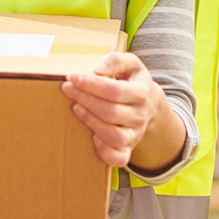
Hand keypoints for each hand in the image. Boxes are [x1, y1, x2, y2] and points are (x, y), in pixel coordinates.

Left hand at [62, 53, 180, 171]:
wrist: (150, 104)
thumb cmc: (132, 81)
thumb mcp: (131, 64)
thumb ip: (116, 61)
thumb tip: (98, 70)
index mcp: (142, 92)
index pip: (116, 91)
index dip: (92, 85)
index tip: (72, 77)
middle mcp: (140, 115)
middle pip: (112, 113)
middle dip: (86, 100)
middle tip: (67, 89)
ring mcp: (135, 133)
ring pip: (115, 136)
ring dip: (92, 123)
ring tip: (76, 108)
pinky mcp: (129, 147)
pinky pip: (120, 158)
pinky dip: (106, 152)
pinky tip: (93, 139)